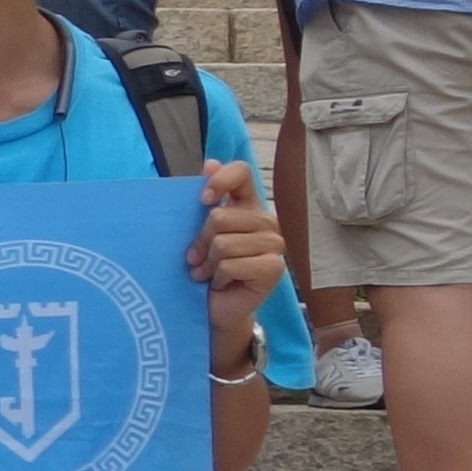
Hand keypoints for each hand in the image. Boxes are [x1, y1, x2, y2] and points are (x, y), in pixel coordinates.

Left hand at [194, 160, 285, 354]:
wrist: (214, 307)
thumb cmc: (204, 267)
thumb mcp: (197, 231)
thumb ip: (206, 200)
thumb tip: (210, 163)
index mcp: (248, 205)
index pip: (241, 172)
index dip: (219, 182)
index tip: (203, 200)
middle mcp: (266, 221)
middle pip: (220, 217)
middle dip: (200, 241)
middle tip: (198, 259)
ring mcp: (274, 245)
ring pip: (223, 244)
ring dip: (208, 263)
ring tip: (210, 273)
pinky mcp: (274, 268)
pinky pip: (230, 265)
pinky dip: (218, 277)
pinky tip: (223, 284)